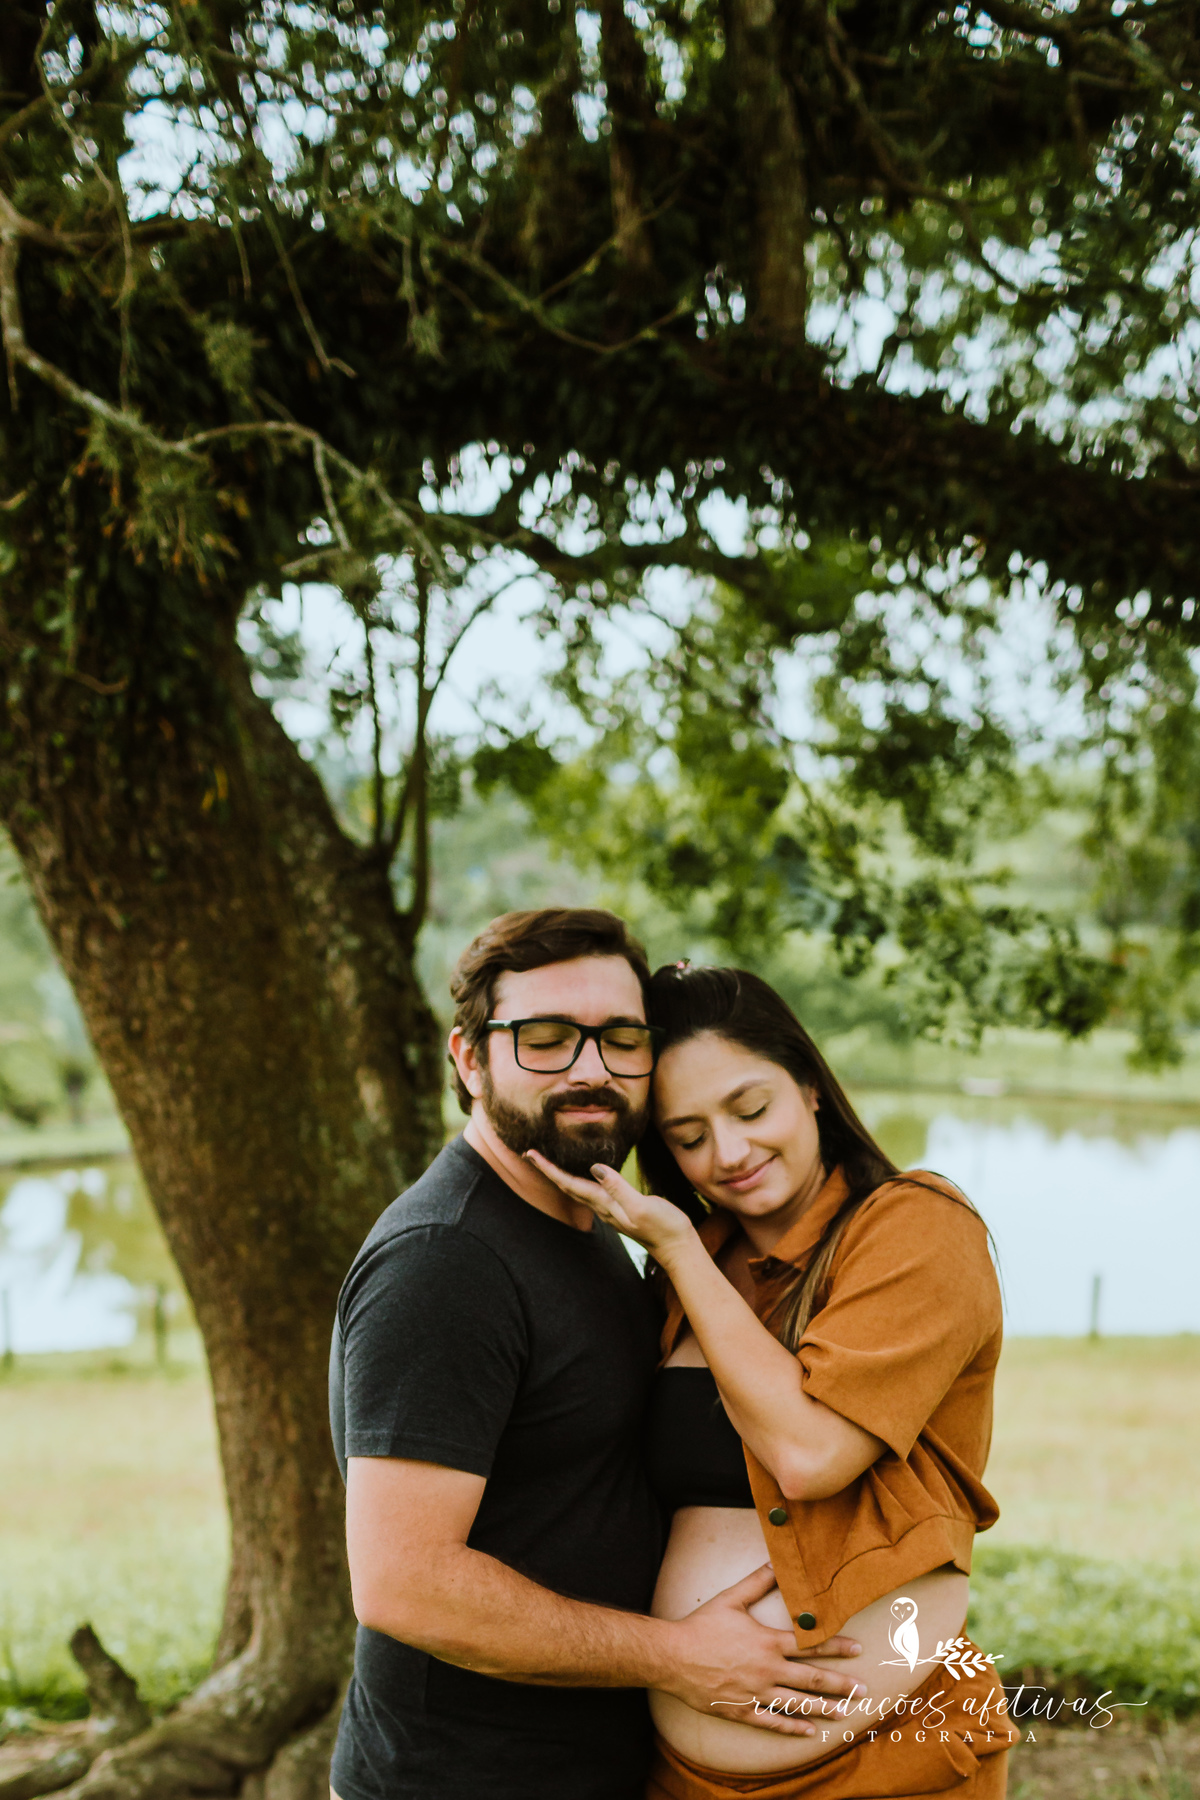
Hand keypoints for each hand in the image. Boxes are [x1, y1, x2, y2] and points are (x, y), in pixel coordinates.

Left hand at [524, 1150, 693, 1257]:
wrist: (677, 1247)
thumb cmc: (663, 1227)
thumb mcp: (641, 1206)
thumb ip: (617, 1188)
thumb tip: (595, 1168)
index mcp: (605, 1204)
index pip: (569, 1184)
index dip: (549, 1169)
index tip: (531, 1155)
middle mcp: (603, 1207)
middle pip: (567, 1186)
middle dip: (548, 1171)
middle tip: (530, 1154)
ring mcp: (611, 1209)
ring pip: (578, 1190)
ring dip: (561, 1176)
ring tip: (548, 1162)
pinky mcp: (621, 1207)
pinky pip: (592, 1191)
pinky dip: (580, 1180)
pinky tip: (583, 1175)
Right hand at [658, 1564, 864, 1736]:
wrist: (672, 1656)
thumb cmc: (702, 1626)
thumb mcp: (731, 1598)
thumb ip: (757, 1581)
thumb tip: (777, 1561)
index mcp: (767, 1642)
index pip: (809, 1644)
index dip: (836, 1646)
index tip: (858, 1648)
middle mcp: (767, 1670)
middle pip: (811, 1679)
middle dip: (840, 1684)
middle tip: (864, 1689)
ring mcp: (756, 1694)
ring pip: (797, 1704)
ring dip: (825, 1708)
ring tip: (847, 1713)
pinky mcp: (742, 1710)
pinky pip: (773, 1723)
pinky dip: (793, 1728)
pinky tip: (810, 1731)